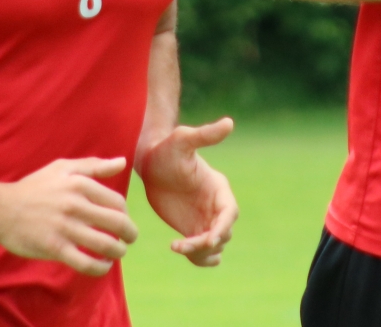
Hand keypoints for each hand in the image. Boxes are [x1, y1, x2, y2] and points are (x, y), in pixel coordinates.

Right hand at [0, 158, 138, 276]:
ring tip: (117, 253)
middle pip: (118, 223)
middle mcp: (75, 205)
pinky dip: (101, 268)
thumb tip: (122, 162)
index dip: (125, 214)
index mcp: (80, 184)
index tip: (121, 221)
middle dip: (130, 234)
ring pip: (106, 245)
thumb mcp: (62, 168)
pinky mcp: (55, 248)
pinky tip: (103, 266)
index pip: (117, 202)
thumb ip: (94, 166)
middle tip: (129, 240)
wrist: (0, 209)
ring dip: (118, 252)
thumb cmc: (34, 187)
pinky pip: (86, 263)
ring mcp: (65, 228)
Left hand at [137, 118, 237, 265]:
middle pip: (223, 234)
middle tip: (182, 244)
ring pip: (213, 246)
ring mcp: (204, 219)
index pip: (229, 214)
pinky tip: (179, 250)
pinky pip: (201, 251)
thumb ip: (205, 135)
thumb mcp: (184, 140)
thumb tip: (229, 122)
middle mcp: (215, 206)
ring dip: (201, 253)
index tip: (207, 238)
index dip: (222, 228)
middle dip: (207, 242)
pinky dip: (198, 257)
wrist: (151, 161)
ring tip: (177, 247)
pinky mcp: (191, 228)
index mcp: (219, 188)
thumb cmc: (167, 147)